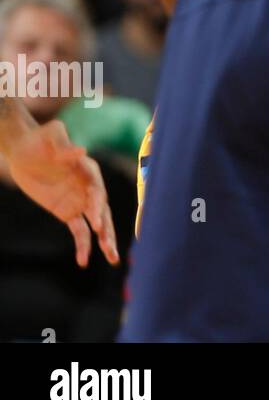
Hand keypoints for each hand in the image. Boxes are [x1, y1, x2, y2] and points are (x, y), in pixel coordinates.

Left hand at [7, 119, 117, 266]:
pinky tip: (83, 261)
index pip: (97, 190)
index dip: (97, 206)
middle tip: (109, 246)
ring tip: (112, 258)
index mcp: (88, 170)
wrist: (25, 152)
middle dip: (107, 228)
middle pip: (102, 210)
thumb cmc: (39, 141)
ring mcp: (80, 201)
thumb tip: (82, 151)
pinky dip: (83, 245)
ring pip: (97, 223)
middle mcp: (89, 187)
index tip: (96, 223)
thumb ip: (64, 145)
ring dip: (104, 240)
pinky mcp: (68, 212)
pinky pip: (78, 231)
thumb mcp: (49, 138)